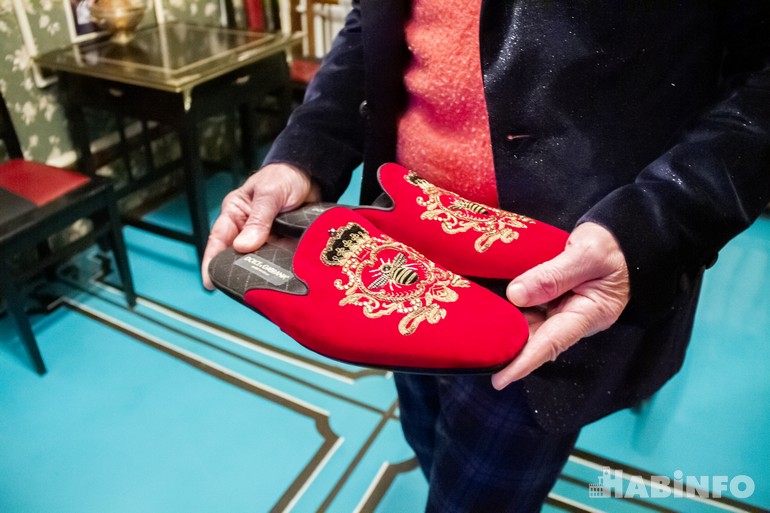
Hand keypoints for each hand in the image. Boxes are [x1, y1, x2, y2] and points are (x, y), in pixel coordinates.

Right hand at [200, 163, 319, 289]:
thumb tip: (243, 246)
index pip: (219, 239)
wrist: (313, 176)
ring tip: (264, 289)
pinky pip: (280, 260)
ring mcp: (267, 238)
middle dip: (239, 272)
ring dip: (263, 272)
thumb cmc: (284, 177)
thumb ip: (259, 220)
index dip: (212, 261)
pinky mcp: (284, 244)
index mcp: (236, 213)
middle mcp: (248, 228)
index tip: (210, 282)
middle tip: (242, 290)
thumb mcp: (269, 194)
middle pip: (239, 255)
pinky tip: (284, 280)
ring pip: (260, 261)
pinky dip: (282, 269)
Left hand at [491, 222, 629, 389]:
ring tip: (474, 335)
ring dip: (505, 328)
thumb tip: (516, 295)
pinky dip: (509, 308)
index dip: (524, 363)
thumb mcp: (587, 255)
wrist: (622, 237)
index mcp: (588, 314)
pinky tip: (487, 308)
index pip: (551, 343)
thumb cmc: (611, 246)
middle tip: (475, 355)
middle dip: (507, 348)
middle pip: (534, 337)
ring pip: (528, 323)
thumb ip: (553, 275)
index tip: (499, 380)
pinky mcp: (552, 297)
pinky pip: (528, 307)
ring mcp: (561, 308)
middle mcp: (572, 317)